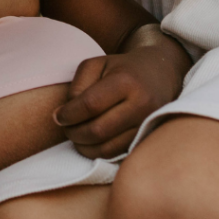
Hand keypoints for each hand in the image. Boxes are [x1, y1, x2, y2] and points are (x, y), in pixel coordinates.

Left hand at [53, 33, 189, 158]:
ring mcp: (146, 124)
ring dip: (83, 146)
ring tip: (76, 135)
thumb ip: (78, 86)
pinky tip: (90, 141)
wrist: (160, 73)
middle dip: (74, 132)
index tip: (58, 116)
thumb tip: (65, 114)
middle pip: (97, 130)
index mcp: (126, 81)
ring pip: (106, 147)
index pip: (90, 105)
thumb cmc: (122, 68)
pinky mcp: (146, 138)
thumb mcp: (97, 64)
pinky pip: (116, 154)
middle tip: (66, 127)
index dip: (69, 114)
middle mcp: (141, 104)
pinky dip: (97, 152)